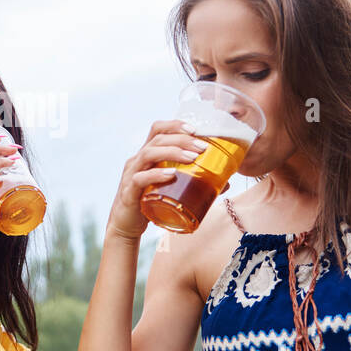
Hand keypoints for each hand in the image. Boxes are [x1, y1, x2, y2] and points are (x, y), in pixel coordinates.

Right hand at [106, 119, 208, 240]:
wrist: (127, 225)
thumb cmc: (150, 202)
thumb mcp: (171, 187)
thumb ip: (193, 182)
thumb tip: (224, 182)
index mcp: (147, 154)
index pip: (158, 129)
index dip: (176, 125)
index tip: (196, 129)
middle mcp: (137, 160)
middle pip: (158, 138)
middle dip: (182, 139)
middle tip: (203, 147)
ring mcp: (132, 174)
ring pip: (149, 153)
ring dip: (172, 152)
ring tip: (192, 158)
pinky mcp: (129, 191)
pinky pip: (140, 178)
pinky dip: (156, 175)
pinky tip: (171, 175)